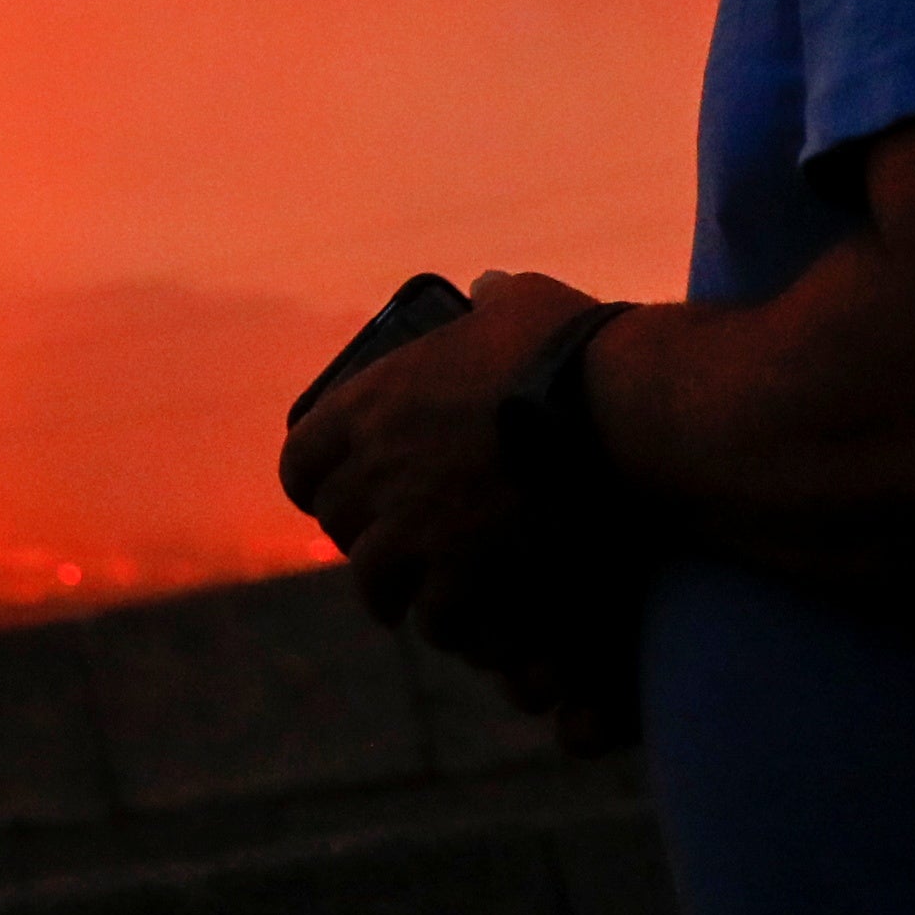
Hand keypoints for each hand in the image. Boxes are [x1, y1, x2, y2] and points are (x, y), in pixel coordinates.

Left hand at [278, 268, 616, 689]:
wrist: (613, 412)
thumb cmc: (572, 348)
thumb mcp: (521, 306)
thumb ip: (494, 300)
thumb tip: (485, 289)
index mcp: (372, 403)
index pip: (301, 459)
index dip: (312, 481)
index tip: (328, 493)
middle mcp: (377, 467)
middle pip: (338, 524)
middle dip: (358, 539)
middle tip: (383, 549)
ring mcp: (414, 525)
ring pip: (374, 582)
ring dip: (393, 593)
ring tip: (411, 603)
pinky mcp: (461, 572)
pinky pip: (434, 616)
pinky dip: (447, 625)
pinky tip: (462, 626)